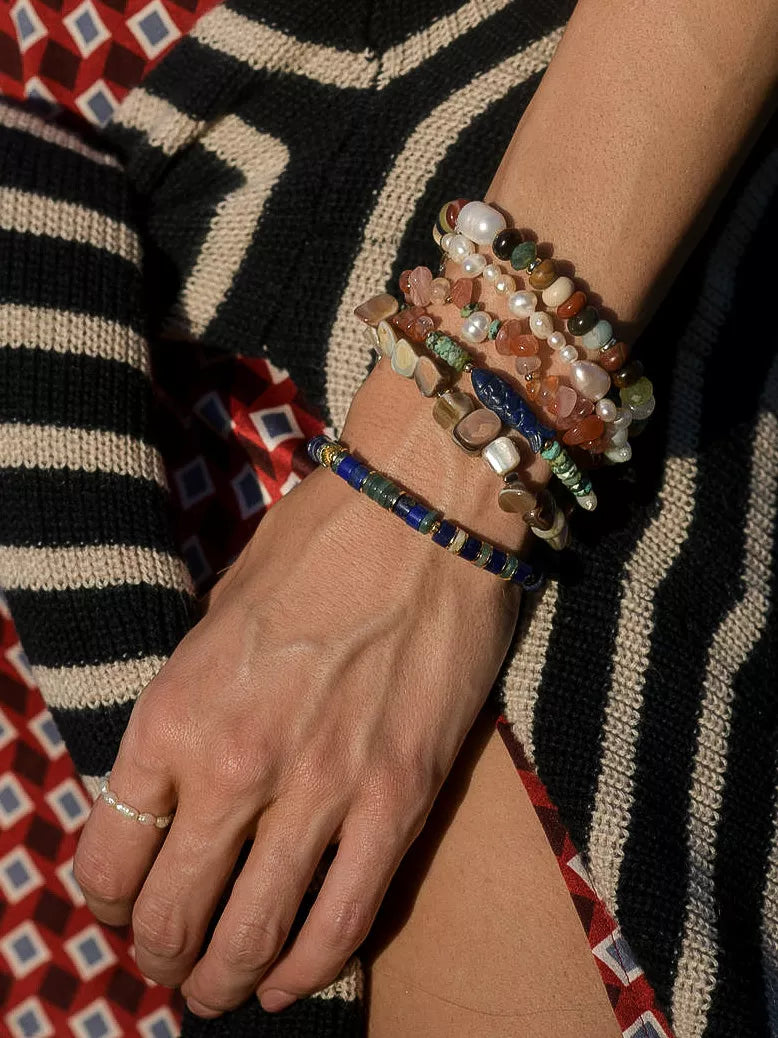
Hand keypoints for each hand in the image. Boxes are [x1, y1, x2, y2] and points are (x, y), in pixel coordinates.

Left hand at [72, 458, 521, 1016]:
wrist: (421, 513)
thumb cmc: (315, 544)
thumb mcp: (217, 615)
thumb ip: (191, 702)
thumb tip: (178, 770)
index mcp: (174, 711)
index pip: (107, 854)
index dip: (106, 900)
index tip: (123, 904)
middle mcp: (233, 765)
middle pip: (173, 912)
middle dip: (162, 954)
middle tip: (171, 962)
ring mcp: (321, 790)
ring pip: (253, 936)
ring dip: (227, 980)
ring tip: (223, 991)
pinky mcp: (399, 800)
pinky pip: (346, 920)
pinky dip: (310, 970)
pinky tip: (293, 984)